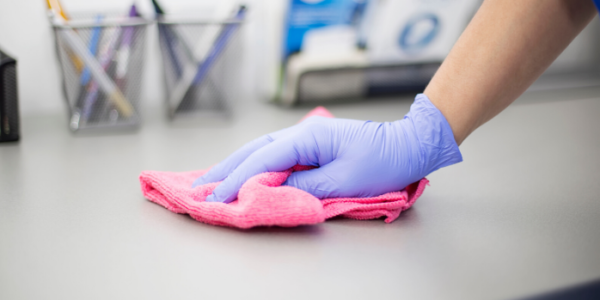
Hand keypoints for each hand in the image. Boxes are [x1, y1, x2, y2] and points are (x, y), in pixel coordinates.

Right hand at [192, 94, 461, 202]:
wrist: (406, 146)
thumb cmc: (381, 163)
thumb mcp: (343, 181)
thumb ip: (303, 186)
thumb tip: (269, 190)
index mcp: (306, 137)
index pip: (262, 161)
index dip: (236, 181)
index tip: (215, 199)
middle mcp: (300, 132)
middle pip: (253, 151)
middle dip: (225, 171)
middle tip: (199, 188)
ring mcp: (304, 137)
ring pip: (260, 151)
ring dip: (235, 166)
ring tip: (211, 181)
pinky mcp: (309, 146)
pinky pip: (274, 155)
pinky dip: (254, 165)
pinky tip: (243, 172)